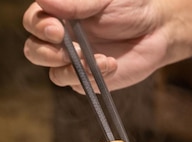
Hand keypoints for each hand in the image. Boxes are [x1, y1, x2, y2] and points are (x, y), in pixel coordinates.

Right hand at [23, 0, 191, 91]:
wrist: (157, 28)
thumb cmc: (131, 5)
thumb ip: (76, 2)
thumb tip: (44, 1)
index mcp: (60, 14)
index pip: (33, 22)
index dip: (39, 27)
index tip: (57, 29)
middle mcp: (62, 39)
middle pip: (34, 51)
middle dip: (47, 52)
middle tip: (70, 47)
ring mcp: (74, 61)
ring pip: (53, 73)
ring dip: (72, 68)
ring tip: (97, 58)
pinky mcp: (89, 79)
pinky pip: (78, 84)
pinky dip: (91, 77)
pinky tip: (110, 65)